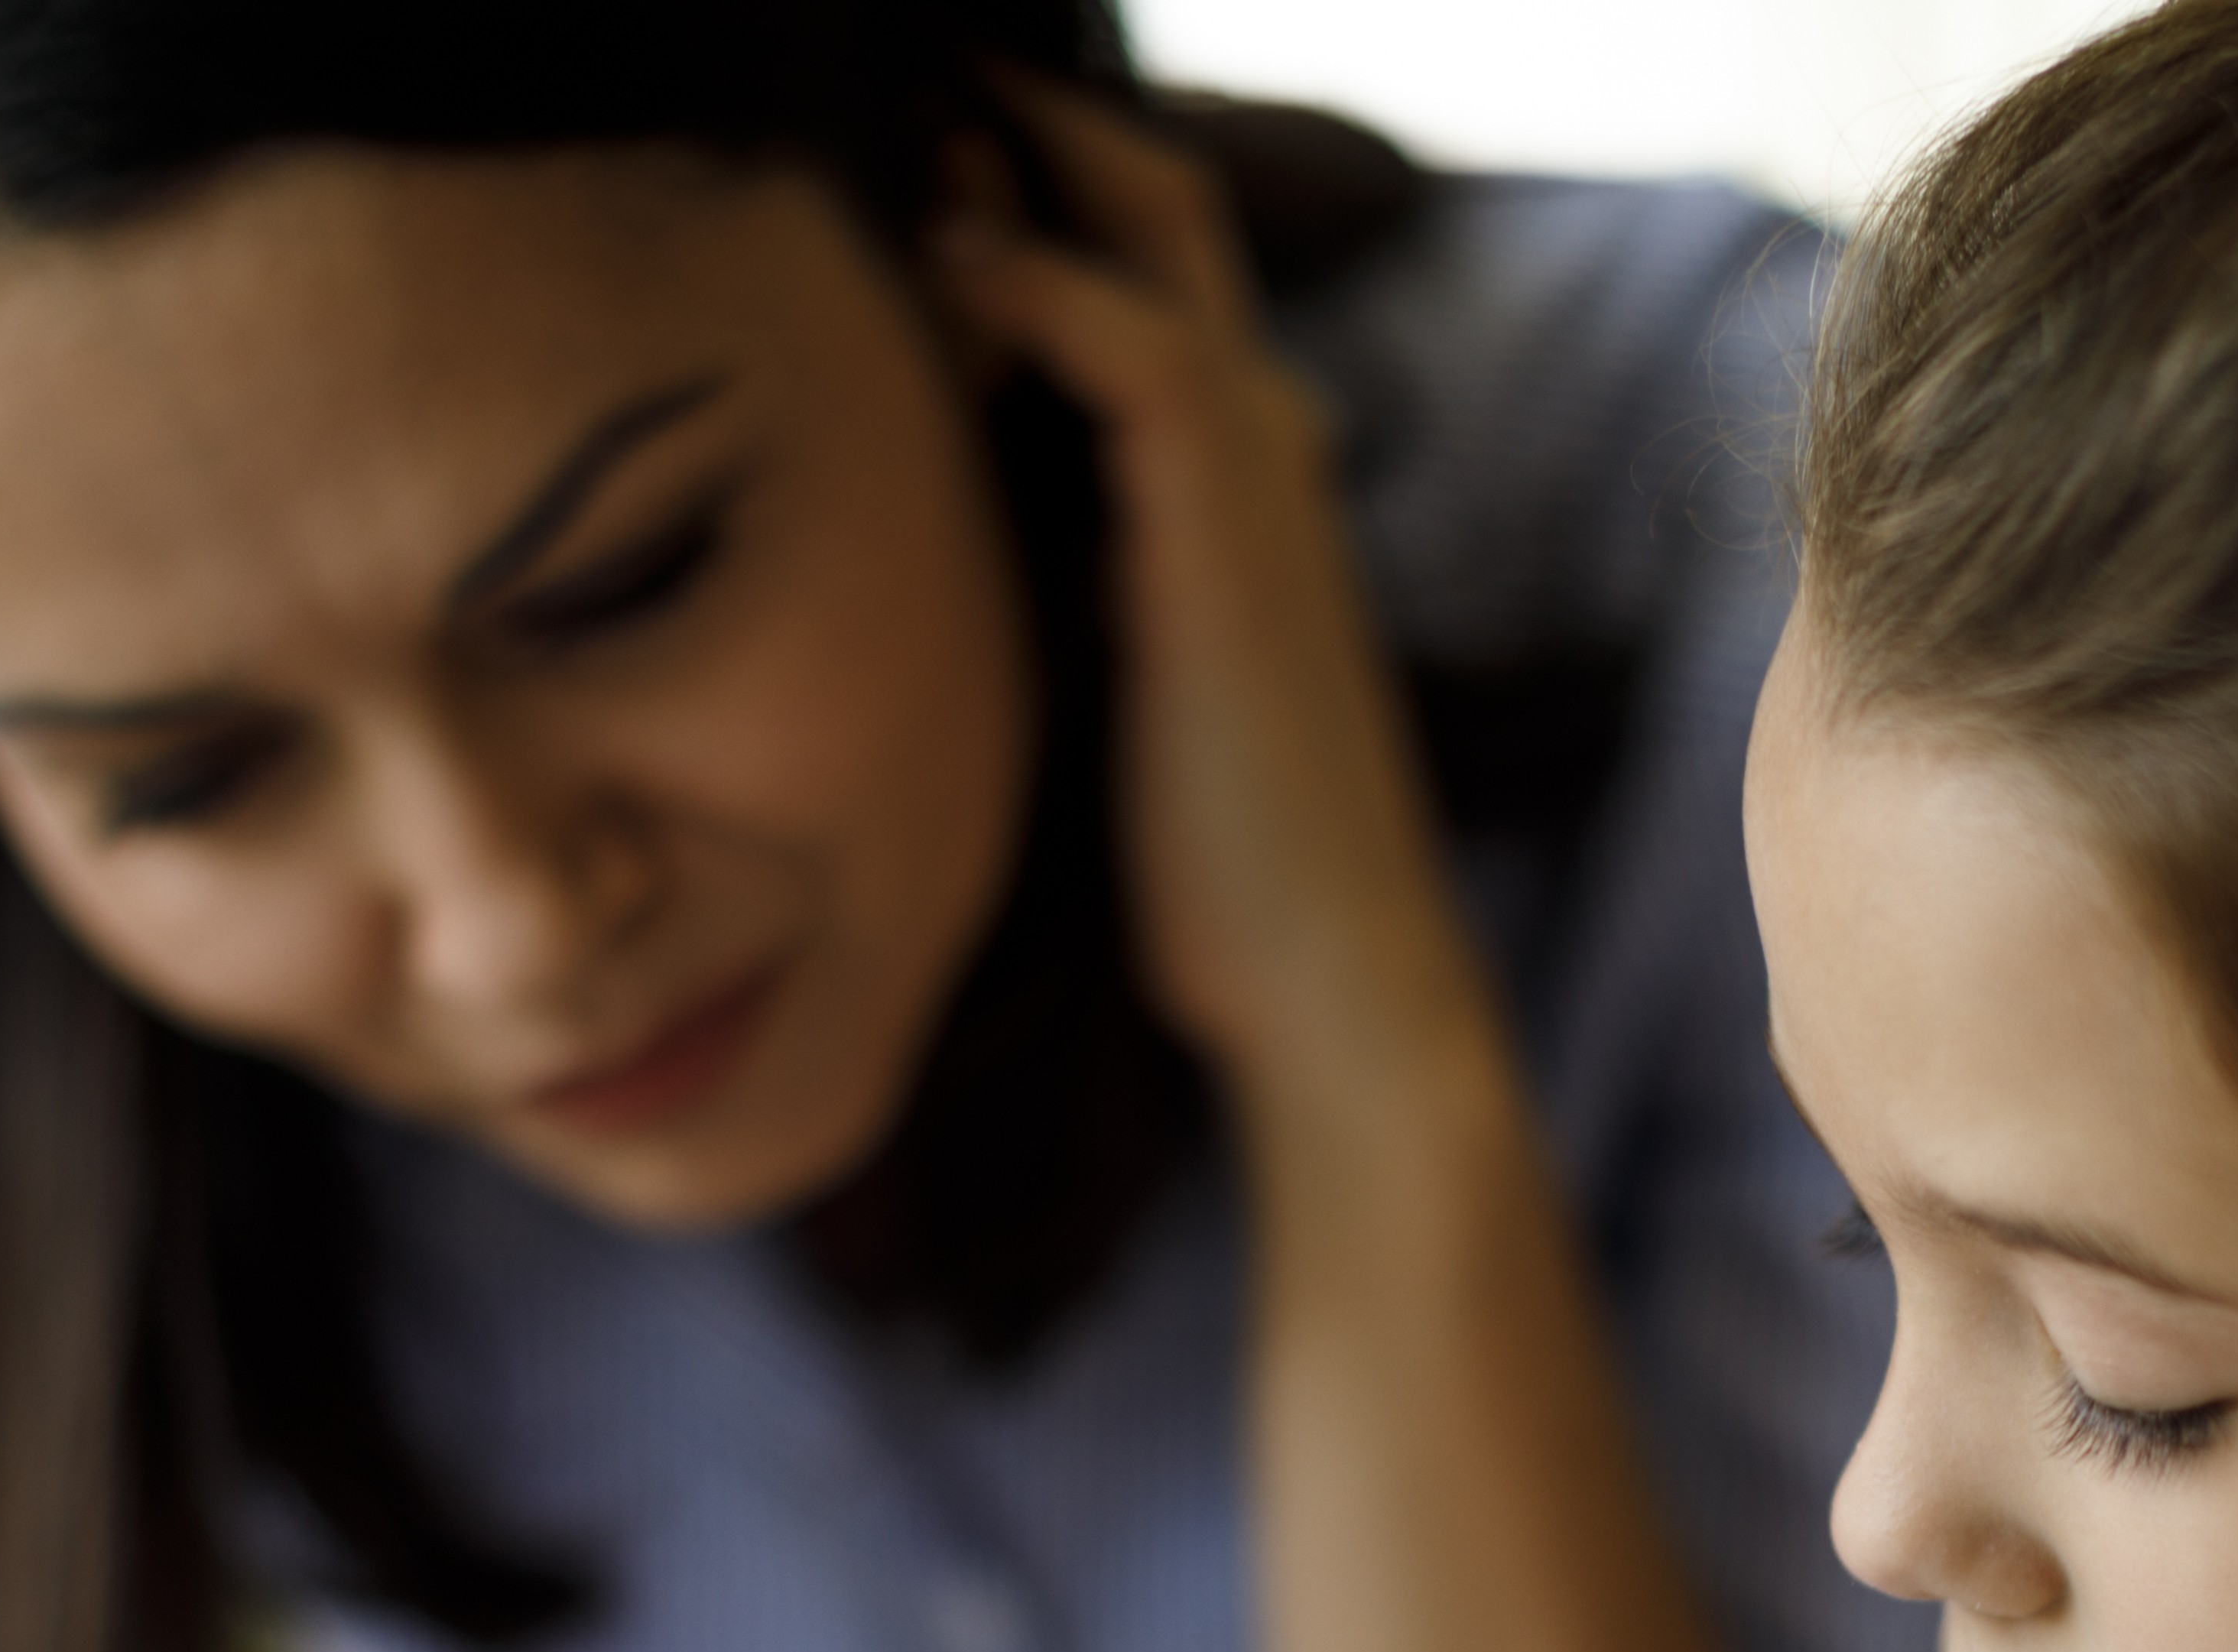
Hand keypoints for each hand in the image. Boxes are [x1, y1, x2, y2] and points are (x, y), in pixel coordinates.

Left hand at [930, 79, 1504, 1122]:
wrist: (1327, 977)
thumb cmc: (1217, 874)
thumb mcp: (1119, 692)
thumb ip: (1069, 593)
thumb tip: (954, 568)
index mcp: (1236, 478)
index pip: (1146, 271)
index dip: (1042, 193)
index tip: (921, 159)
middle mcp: (1262, 441)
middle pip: (1157, 208)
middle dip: (1041, 127)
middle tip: (915, 86)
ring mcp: (1255, 471)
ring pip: (1147, 235)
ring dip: (1023, 161)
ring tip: (909, 116)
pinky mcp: (1223, 523)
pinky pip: (1123, 343)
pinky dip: (1025, 280)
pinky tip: (937, 259)